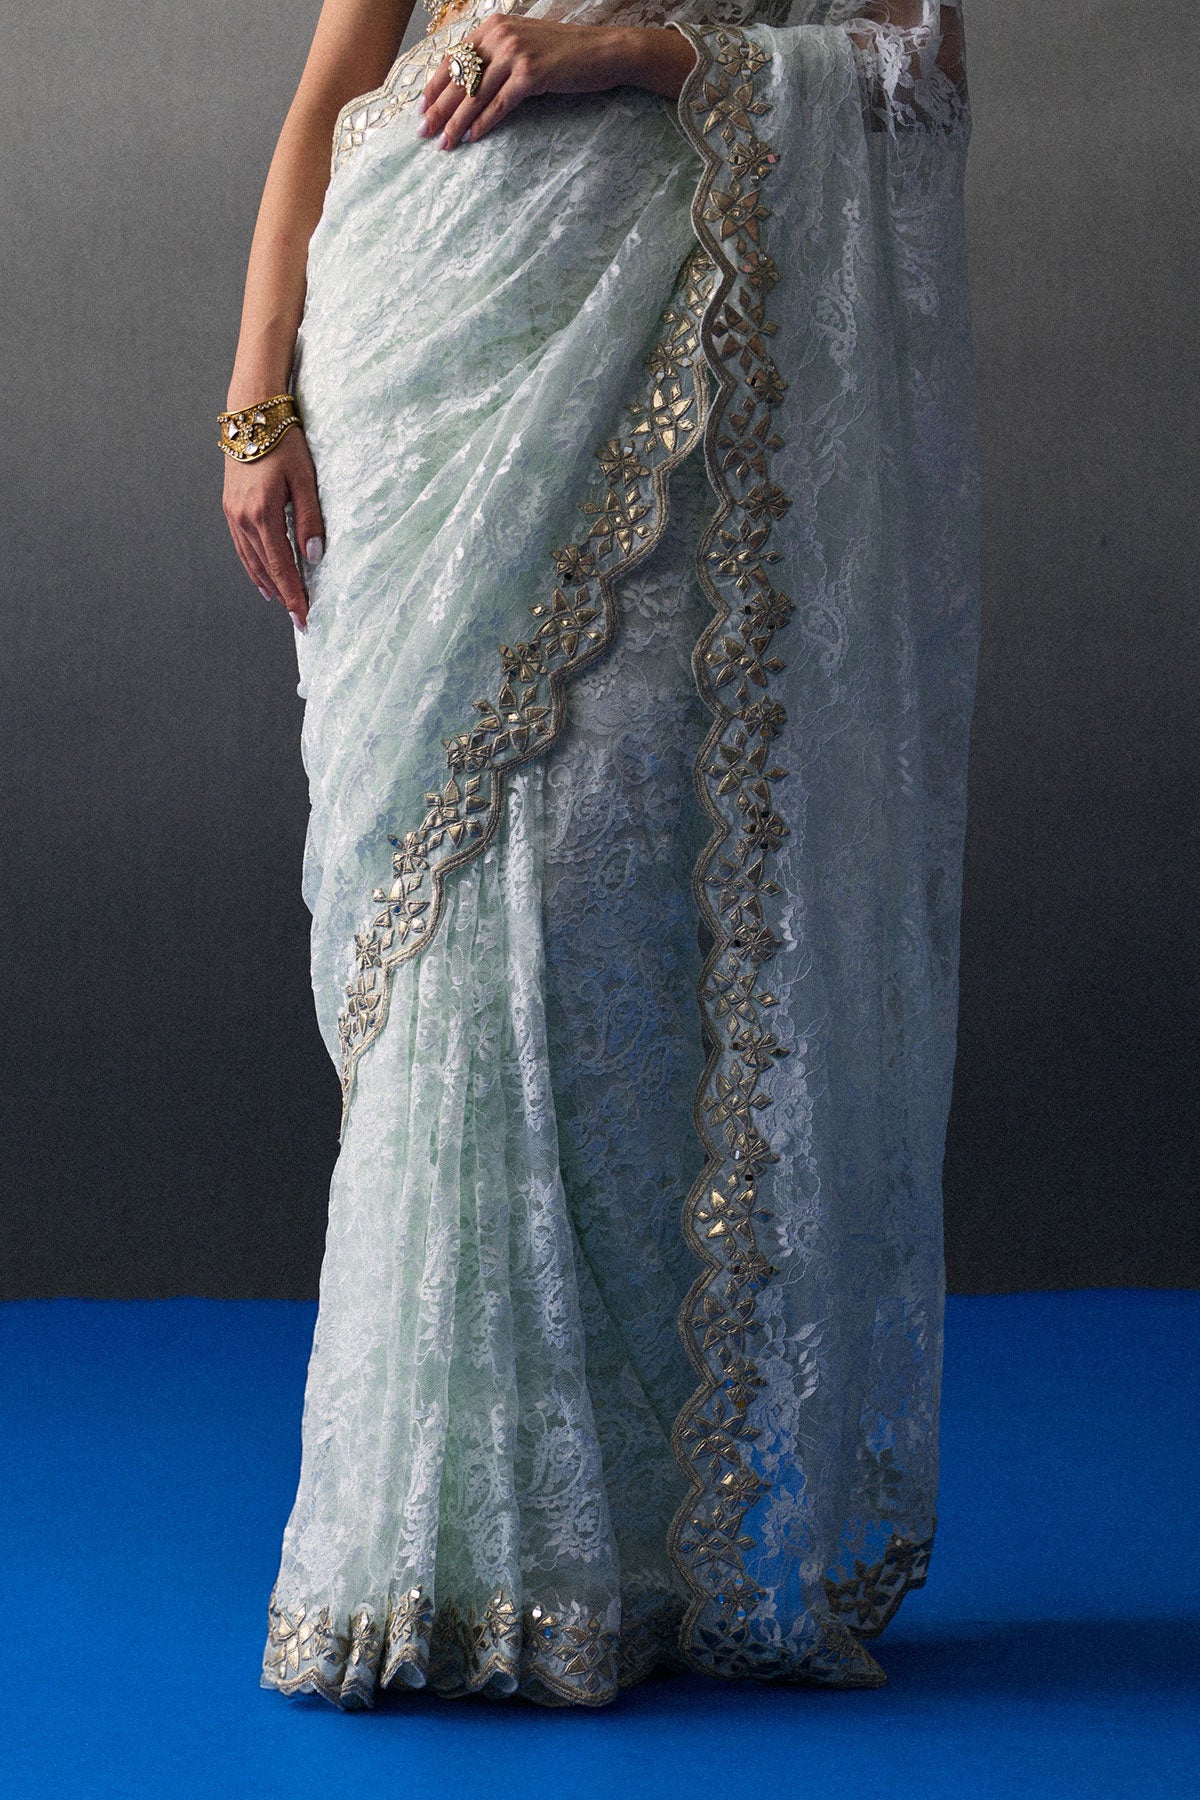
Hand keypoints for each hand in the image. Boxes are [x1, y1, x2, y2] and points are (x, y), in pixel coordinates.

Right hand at [222, 424, 324, 631]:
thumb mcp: (305, 479)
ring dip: (267, 585)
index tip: (305, 618)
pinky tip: (262, 578)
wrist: (251, 415)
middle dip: (284, 597)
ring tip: (283, 604)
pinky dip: (253, 567)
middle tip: (300, 619)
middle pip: (265, 570)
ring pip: (250, 561)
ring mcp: (233, 514)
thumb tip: (314, 557)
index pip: (282, 567)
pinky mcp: (230, 507)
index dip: (294, 595)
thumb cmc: (283, 442)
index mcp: (263, 514)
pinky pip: (241, 547)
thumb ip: (310, 520)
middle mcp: (243, 518)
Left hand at [417, 18, 696, 151]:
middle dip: (439, 109)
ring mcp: (515, 53)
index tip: (422, 109)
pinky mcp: (531, 74)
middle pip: (461, 79)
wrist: (603, 51)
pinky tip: (472, 139)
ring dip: (457, 123)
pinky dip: (484, 124)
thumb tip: (468, 84)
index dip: (435, 86)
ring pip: (476, 95)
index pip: (454, 58)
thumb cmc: (564, 54)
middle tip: (423, 133)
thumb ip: (495, 57)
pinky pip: (500, 105)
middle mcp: (500, 35)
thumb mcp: (523, 45)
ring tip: (445, 143)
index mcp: (492, 26)